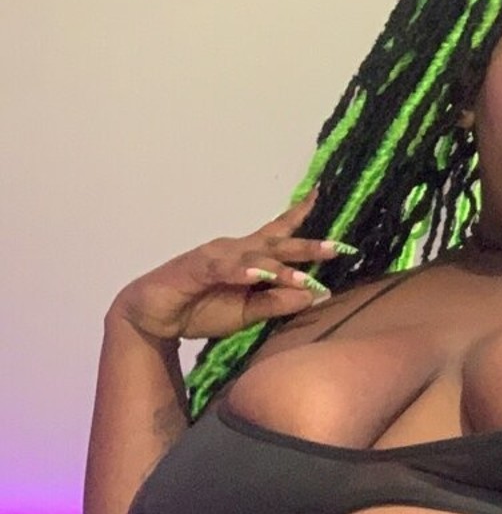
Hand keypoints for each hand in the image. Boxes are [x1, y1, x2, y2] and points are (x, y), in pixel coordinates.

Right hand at [109, 190, 354, 345]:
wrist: (152, 317)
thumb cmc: (200, 309)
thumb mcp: (247, 313)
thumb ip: (277, 304)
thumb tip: (314, 294)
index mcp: (248, 258)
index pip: (278, 234)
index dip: (300, 217)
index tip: (322, 196)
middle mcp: (234, 250)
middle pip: (275, 245)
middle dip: (306, 246)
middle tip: (337, 248)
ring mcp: (215, 257)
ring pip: (253, 258)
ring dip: (279, 268)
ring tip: (305, 278)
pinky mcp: (194, 269)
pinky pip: (221, 269)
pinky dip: (240, 272)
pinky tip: (256, 276)